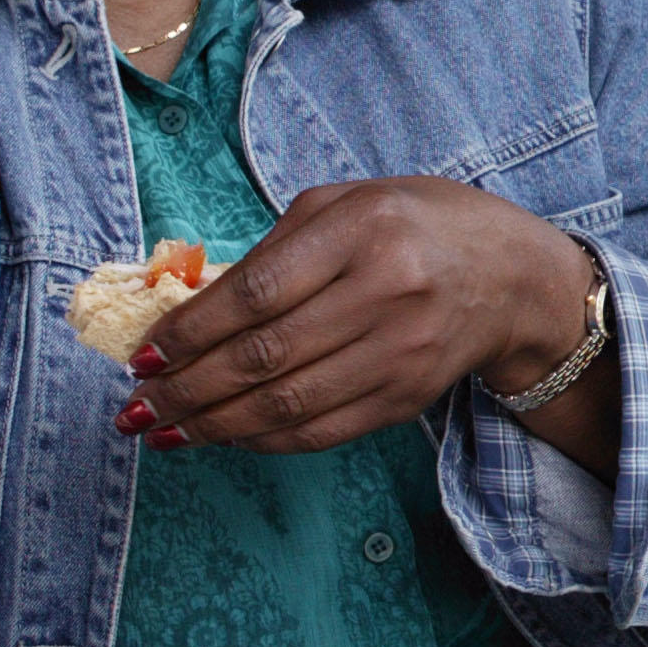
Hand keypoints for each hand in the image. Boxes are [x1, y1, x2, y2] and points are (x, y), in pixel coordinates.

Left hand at [119, 178, 600, 456]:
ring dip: (212, 425)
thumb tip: (187, 311)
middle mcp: (386, 293)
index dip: (192, 330)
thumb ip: (271, 252)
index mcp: (362, 231)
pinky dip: (261, 440)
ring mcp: (400, 352)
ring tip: (162, 429)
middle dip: (187, 387)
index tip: (145, 352)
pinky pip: (320, 431)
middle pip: (264, 357)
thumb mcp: (343, 206)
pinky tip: (222, 436)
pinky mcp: (406, 397)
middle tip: (138, 401)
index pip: (257, 293)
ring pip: (286, 405)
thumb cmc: (412, 226)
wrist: (510, 274)